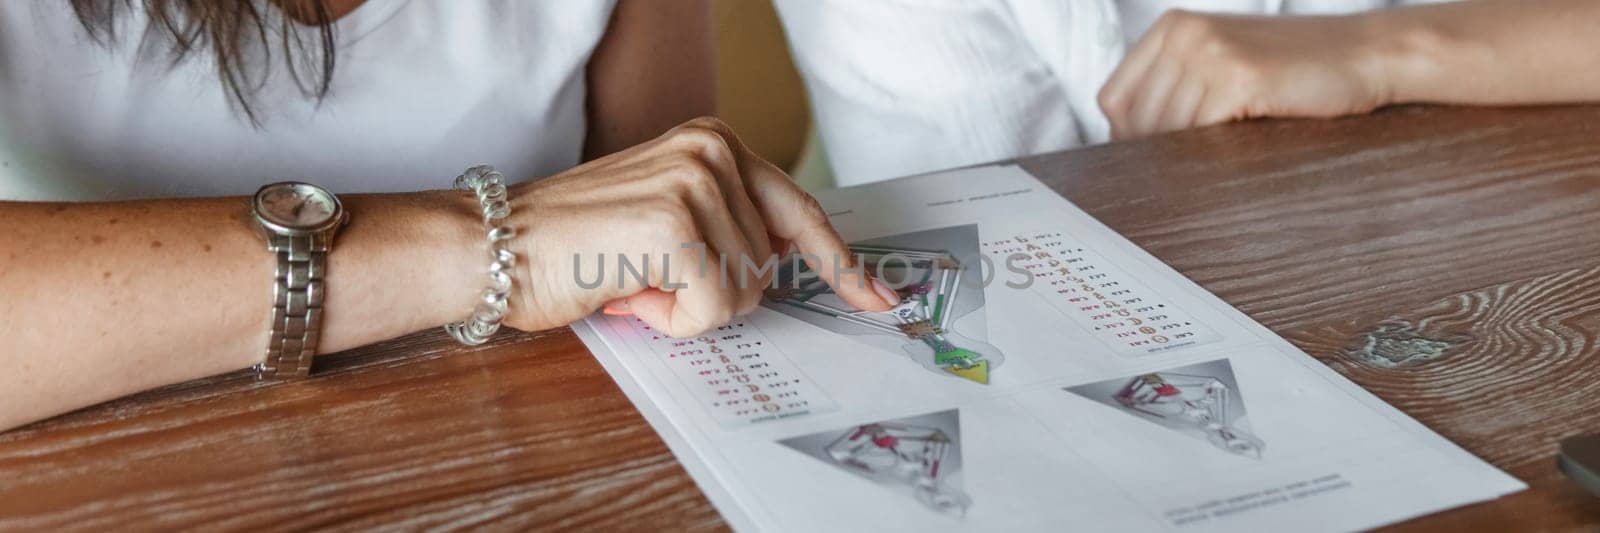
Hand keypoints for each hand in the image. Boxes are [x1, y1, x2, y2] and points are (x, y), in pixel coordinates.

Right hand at [503, 117, 899, 336]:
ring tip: (630, 278)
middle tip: (647, 277)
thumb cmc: (571, 244)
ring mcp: (697, 184)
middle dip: (711, 293)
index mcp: (715, 142)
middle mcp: (713, 151)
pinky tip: (626, 290)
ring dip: (685, 308)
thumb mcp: (666, 219)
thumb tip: (783, 263)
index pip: (799, 212)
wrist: (492, 247)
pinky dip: (669, 320)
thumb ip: (728, 229)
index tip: (880, 298)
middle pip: (767, 268)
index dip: (841, 264)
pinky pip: (710, 310)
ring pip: (741, 293)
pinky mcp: (678, 226)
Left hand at [1098, 10, 1392, 139]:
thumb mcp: (1221, 63)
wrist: (1363, 53)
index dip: (1125, 136)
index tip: (1147, 160)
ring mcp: (1209, 52)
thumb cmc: (1294, 68)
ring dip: (1183, 157)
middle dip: (1153, 154)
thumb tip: (1125, 142)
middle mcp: (1184, 34)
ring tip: (1211, 165)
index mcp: (1173, 27)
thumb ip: (1175, 87)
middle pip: (1136, 119)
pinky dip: (1208, 153)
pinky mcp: (1237, 77)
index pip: (1114, 97)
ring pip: (1165, 130)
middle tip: (1182, 175)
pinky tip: (1230, 155)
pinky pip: (1198, 133)